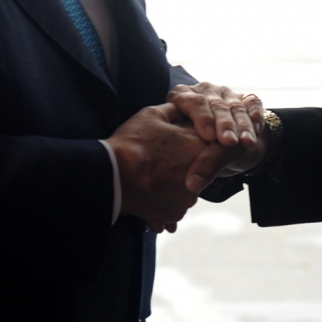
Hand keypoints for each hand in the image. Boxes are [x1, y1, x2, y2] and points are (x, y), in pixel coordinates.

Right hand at [105, 103, 208, 232]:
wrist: (113, 176)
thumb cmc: (132, 143)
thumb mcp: (153, 114)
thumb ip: (175, 110)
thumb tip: (184, 109)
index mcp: (199, 146)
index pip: (208, 142)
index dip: (190, 140)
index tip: (176, 141)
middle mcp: (201, 174)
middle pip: (198, 167)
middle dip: (183, 163)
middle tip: (161, 159)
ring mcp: (189, 196)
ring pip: (186, 186)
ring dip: (174, 182)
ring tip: (152, 175)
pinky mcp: (177, 212)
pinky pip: (175, 204)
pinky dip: (165, 199)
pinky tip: (150, 190)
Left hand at [169, 83, 268, 191]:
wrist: (232, 145)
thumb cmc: (204, 149)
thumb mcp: (201, 155)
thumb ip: (200, 164)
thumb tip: (193, 186)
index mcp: (182, 97)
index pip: (191, 101)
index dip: (201, 118)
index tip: (209, 137)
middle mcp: (204, 91)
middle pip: (214, 104)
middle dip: (223, 124)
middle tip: (229, 142)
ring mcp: (226, 94)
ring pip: (234, 106)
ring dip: (242, 125)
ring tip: (246, 143)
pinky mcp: (247, 99)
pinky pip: (253, 103)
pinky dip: (255, 115)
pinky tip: (257, 128)